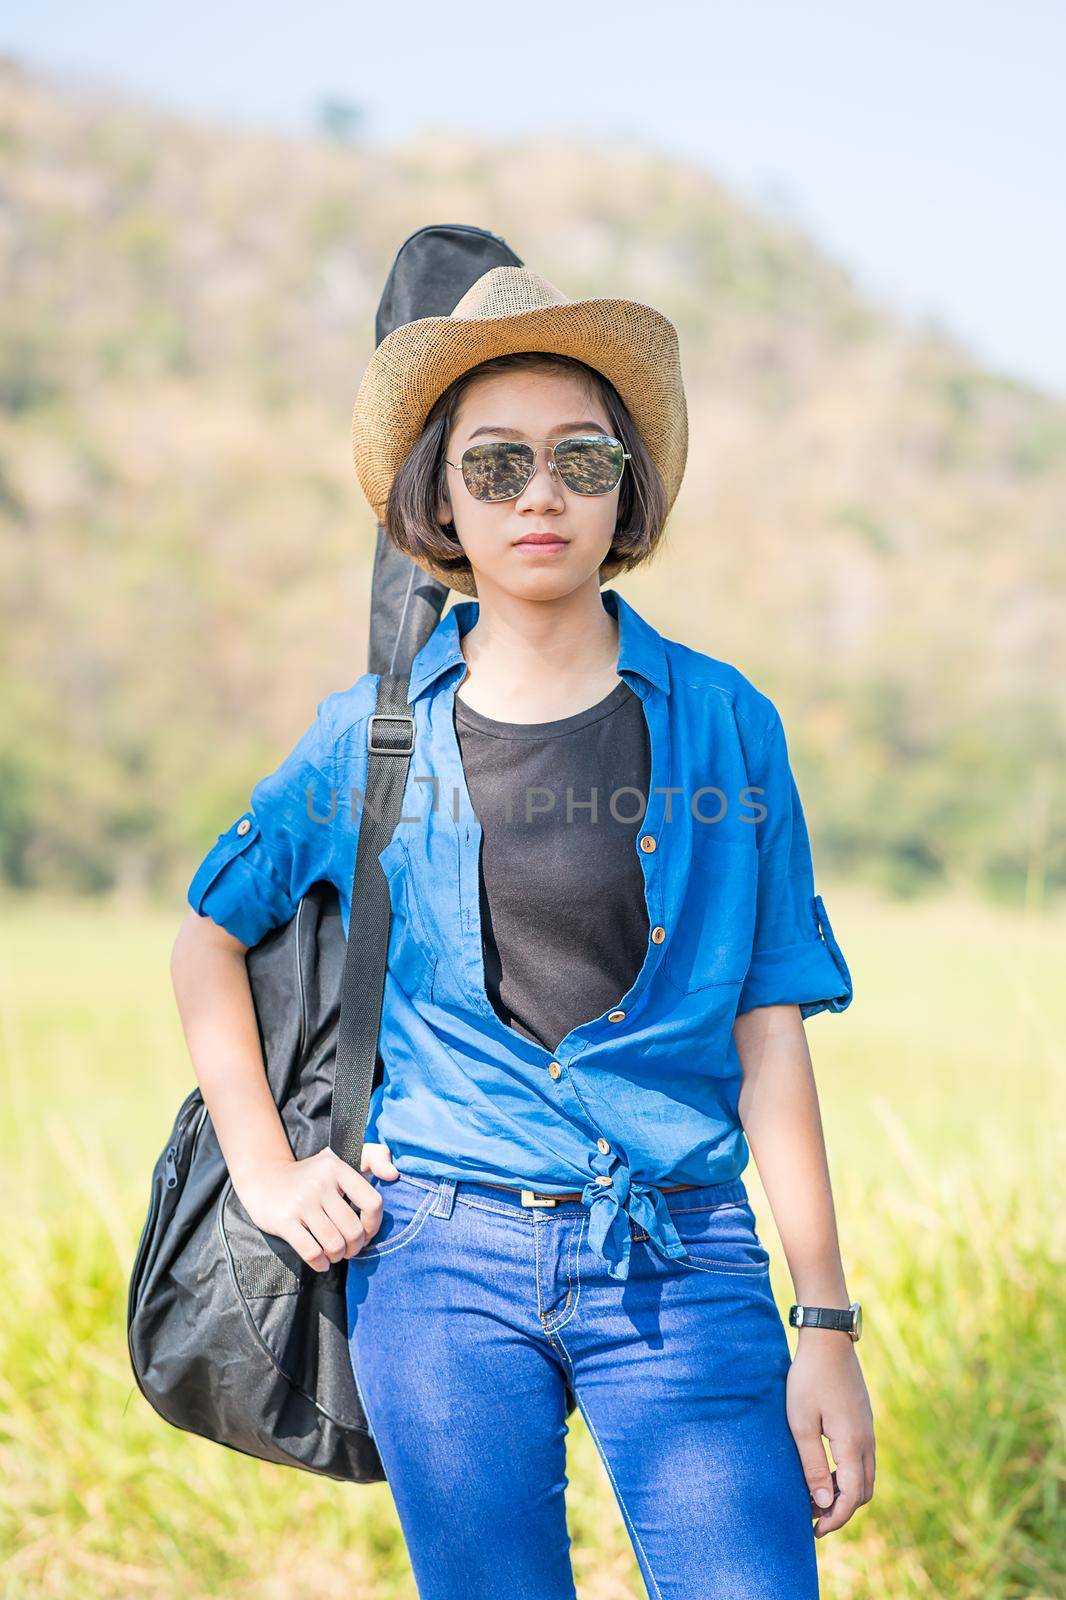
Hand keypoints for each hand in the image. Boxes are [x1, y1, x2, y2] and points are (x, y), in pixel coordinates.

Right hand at [233, 1137, 400, 1270]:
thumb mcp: (339, 1158)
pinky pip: (312, 1252)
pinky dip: (320, 1263)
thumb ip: (374, 1156)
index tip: (366, 1232)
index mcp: (337, 1168)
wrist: (263, 1178)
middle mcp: (320, 1182)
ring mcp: (301, 1202)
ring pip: (334, 1244)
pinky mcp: (284, 1220)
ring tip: (335, 1253)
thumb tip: (394, 1174)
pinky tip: (321, 1261)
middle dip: (355, 1247)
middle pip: (354, 1230)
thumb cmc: (310, 1174)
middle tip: (349, 1248)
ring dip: (338, 1256)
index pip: (372, 1203)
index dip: (374, 1226)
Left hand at [786, 1333, 875, 1537]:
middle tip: (813, 1517)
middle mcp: (867, 1441)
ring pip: (865, 1476)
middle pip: (862, 1492)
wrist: (828, 1340)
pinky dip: (847, 1475)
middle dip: (841, 1510)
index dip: (835, 1519)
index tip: (814, 1530)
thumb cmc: (809, 1379)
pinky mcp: (863, 1421)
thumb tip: (823, 1503)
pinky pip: (862, 1460)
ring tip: (815, 1497)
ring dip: (844, 1493)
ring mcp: (868, 1430)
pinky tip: (824, 1470)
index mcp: (853, 1445)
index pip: (851, 1498)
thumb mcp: (801, 1423)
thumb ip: (812, 1465)